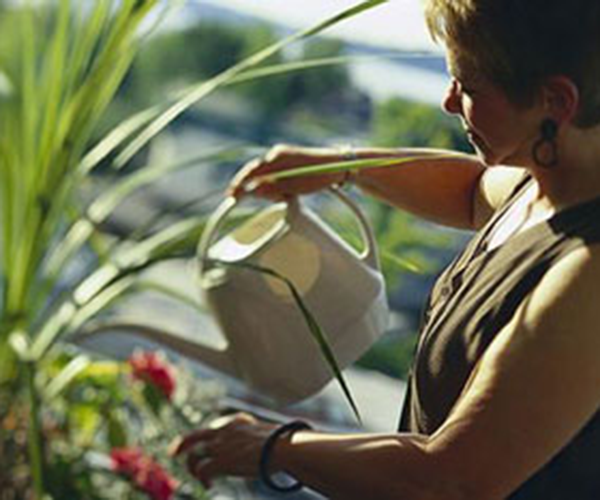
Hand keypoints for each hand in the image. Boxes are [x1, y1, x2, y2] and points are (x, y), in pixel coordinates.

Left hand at [170, 413, 277, 488]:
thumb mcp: (270, 435)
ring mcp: (221, 445)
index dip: (207, 438)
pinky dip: (202, 478)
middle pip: (194, 436)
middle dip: (182, 444)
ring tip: (199, 477)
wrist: (284, 447)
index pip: (214, 427)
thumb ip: (261, 439)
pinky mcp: (221, 461)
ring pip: (194, 455)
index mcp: (237, 421)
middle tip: (174, 452)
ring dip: (193, 468)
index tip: (204, 445)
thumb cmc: (285, 443)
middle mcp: (225, 430)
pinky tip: (209, 485)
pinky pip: (203, 470)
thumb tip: (273, 449)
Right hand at [229, 144, 345, 199]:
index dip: (239, 185)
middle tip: (238, 200)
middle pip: (254, 172)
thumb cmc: (320, 174)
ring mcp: (283, 158)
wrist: (339, 166)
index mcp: (277, 156)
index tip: (231, 196)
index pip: (251, 171)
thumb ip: (273, 187)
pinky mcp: (288, 163)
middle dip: (248, 187)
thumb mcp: (296, 185)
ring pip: (264, 175)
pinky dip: (273, 186)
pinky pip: (274, 175)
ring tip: (280, 199)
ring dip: (265, 189)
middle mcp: (277, 154)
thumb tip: (253, 191)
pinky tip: (283, 195)